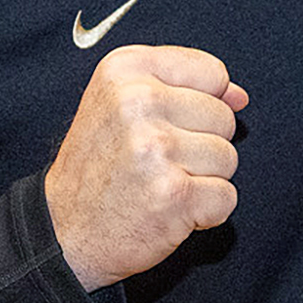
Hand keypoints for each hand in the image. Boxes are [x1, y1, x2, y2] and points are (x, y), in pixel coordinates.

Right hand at [45, 44, 247, 290]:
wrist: (64, 231)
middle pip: (223, 117)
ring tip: (160, 184)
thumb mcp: (121, 105)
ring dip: (203, 180)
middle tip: (157, 162)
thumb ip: (182, 88)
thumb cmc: (97, 168)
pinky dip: (205, 212)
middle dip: (201, 145)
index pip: (212, 72)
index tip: (167, 125)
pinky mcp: (174, 194)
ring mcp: (156, 148)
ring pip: (228, 158)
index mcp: (124, 70)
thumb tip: (239, 95)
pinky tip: (170, 209)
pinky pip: (226, 197)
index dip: (201, 104)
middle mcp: (138, 102)